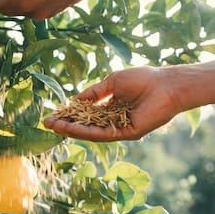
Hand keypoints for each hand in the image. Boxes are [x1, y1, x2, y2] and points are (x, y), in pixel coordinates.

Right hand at [43, 67, 186, 141]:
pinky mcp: (126, 133)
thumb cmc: (144, 78)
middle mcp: (114, 120)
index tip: (54, 114)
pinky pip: (102, 134)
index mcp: (112, 107)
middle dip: (66, 125)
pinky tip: (72, 129)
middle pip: (86, 126)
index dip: (70, 114)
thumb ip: (95, 92)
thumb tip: (76, 100)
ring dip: (72, 130)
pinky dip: (86, 132)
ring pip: (91, 132)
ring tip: (55, 127)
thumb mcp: (112, 82)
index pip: (86, 114)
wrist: (166, 85)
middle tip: (48, 124)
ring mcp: (120, 128)